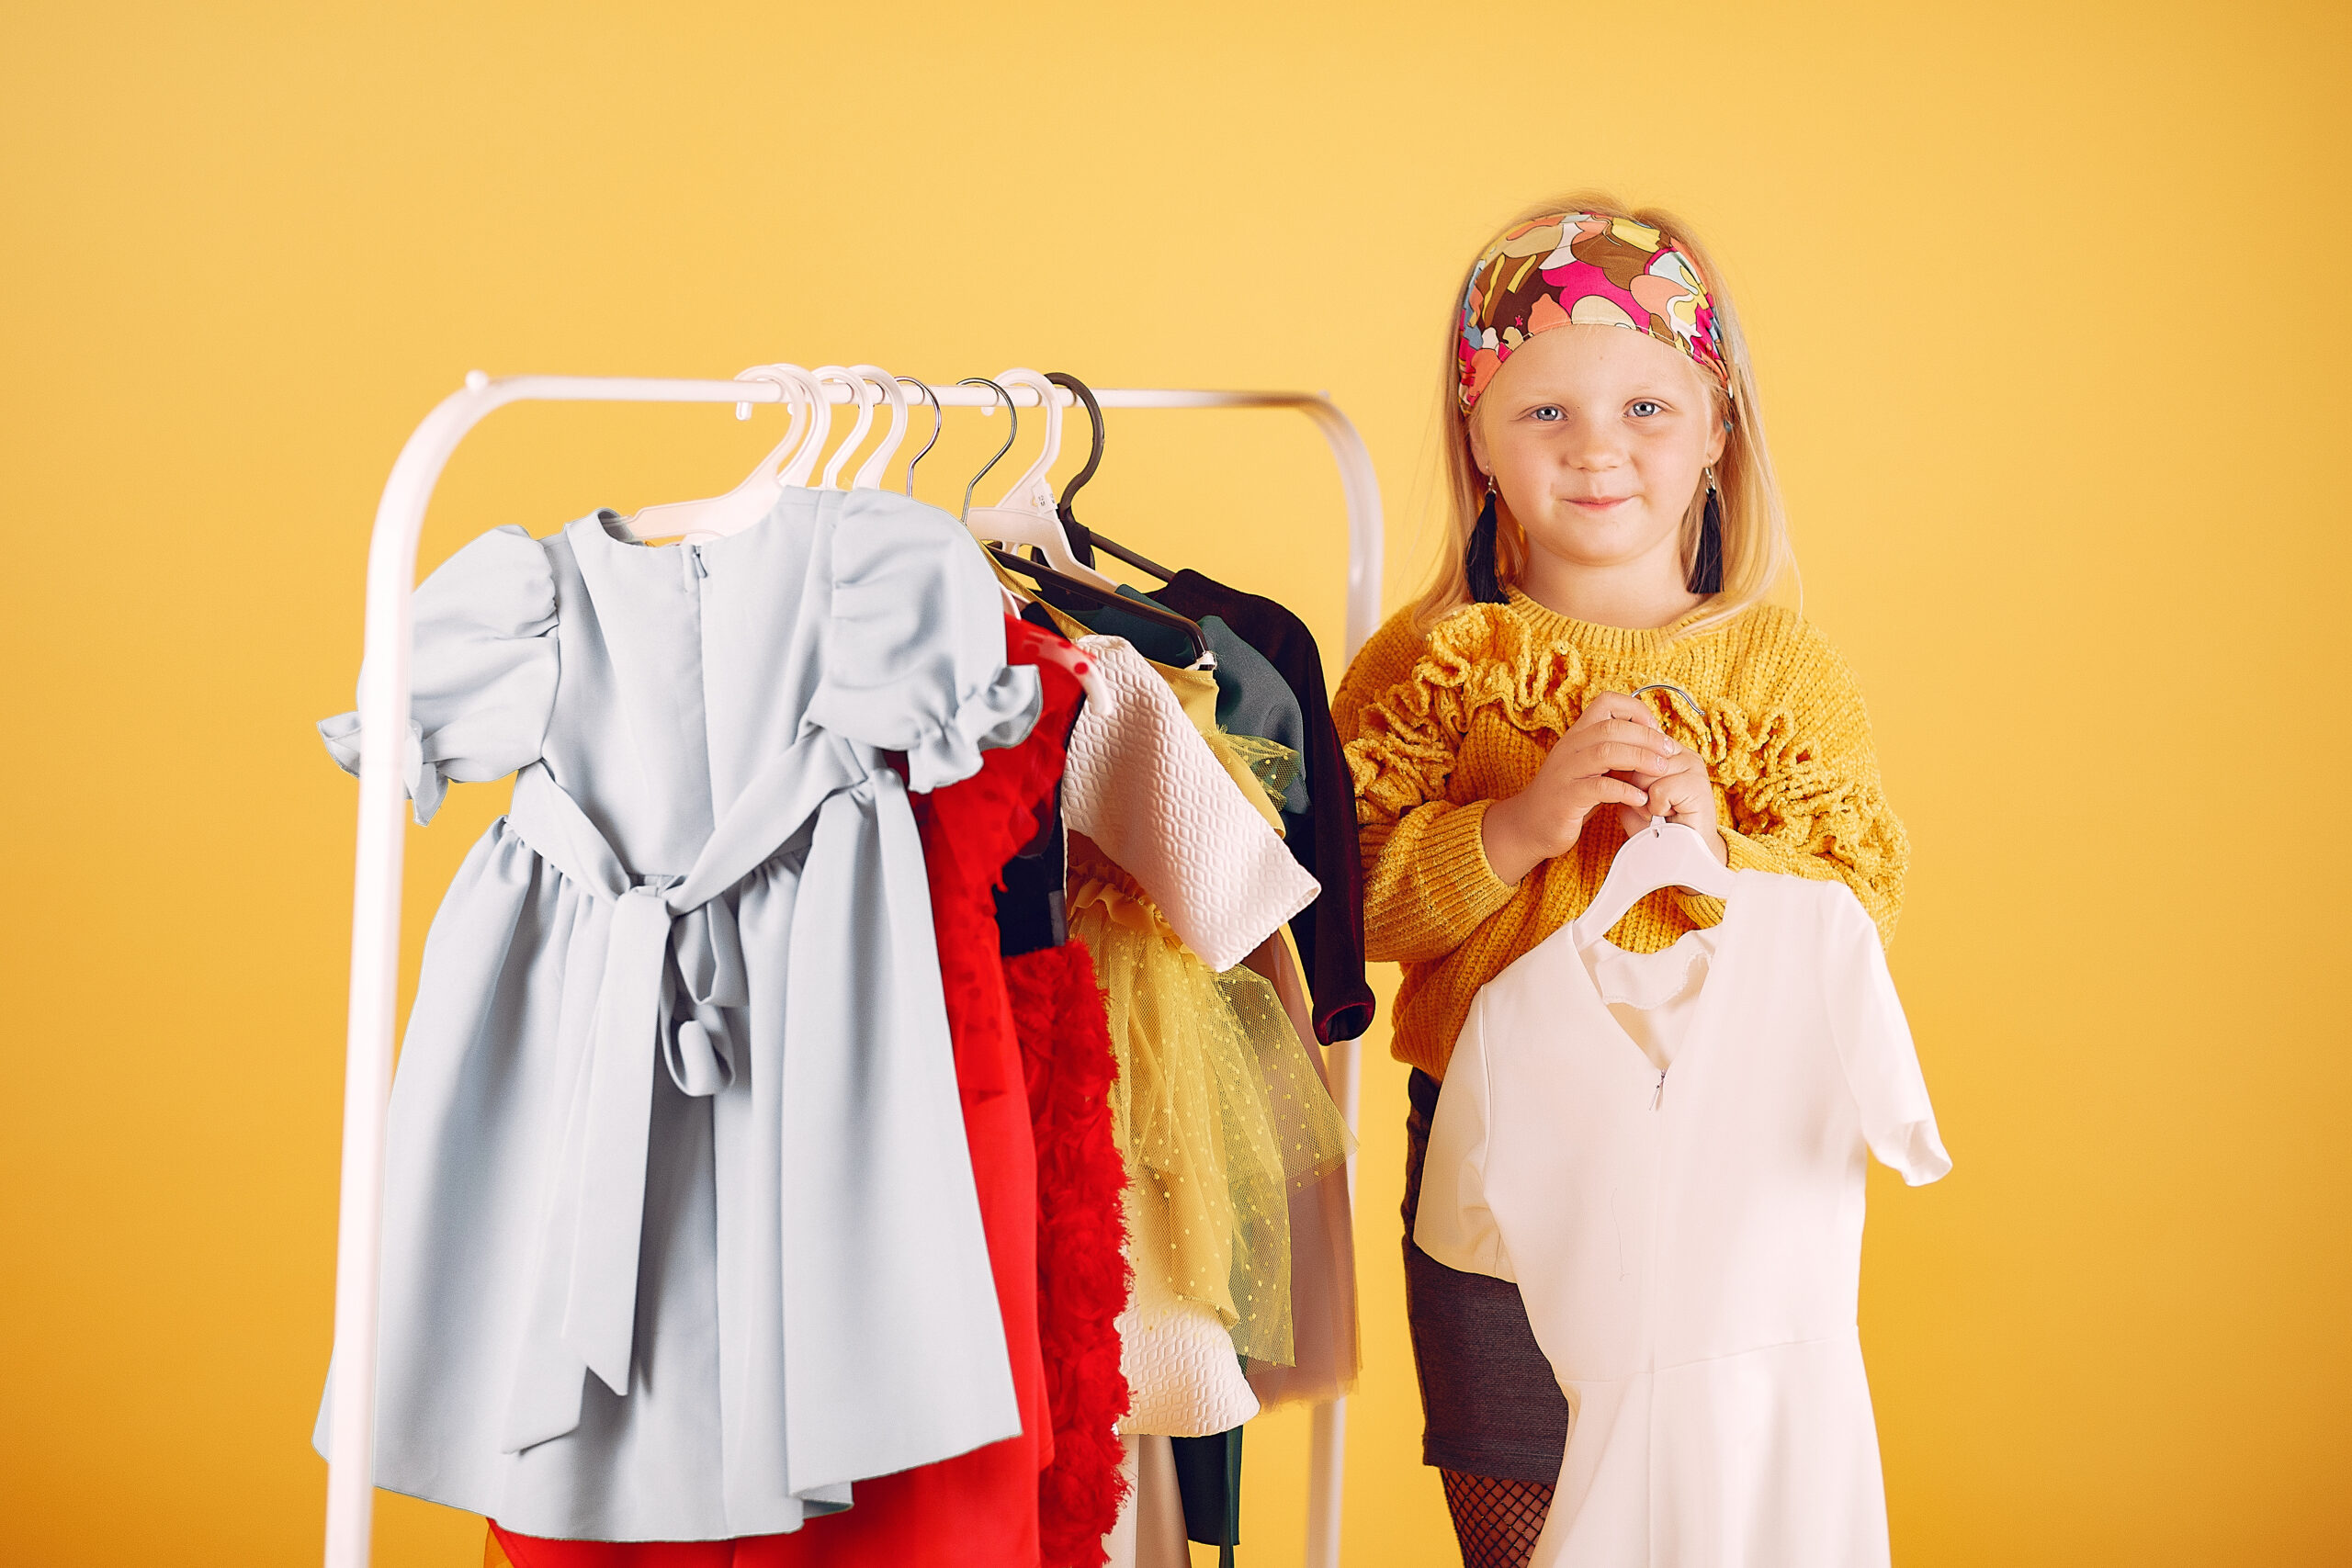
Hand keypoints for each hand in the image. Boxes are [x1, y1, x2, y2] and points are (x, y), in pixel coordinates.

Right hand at [1480, 693, 1683, 884]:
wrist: (1529, 824)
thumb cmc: (1568, 795)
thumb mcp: (1590, 766)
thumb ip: (1614, 751)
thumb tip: (1654, 742)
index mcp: (1578, 735)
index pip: (1607, 702)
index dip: (1636, 710)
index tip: (1655, 730)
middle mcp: (1570, 747)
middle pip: (1611, 728)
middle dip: (1647, 737)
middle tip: (1669, 752)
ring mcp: (1566, 771)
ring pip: (1606, 752)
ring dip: (1640, 759)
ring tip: (1660, 771)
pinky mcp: (1566, 798)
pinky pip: (1599, 787)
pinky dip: (1625, 791)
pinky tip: (1640, 799)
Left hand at [1609, 741, 1728, 864]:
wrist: (1679, 854)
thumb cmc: (1654, 825)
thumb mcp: (1632, 792)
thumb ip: (1624, 771)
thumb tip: (1612, 752)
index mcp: (1666, 751)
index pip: (1634, 743)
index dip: (1624, 770)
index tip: (1631, 791)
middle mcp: (1682, 753)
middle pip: (1637, 758)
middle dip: (1634, 787)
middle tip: (1650, 805)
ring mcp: (1693, 767)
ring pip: (1646, 774)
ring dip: (1646, 800)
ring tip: (1660, 811)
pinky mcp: (1697, 784)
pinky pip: (1659, 790)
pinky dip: (1657, 808)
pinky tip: (1669, 815)